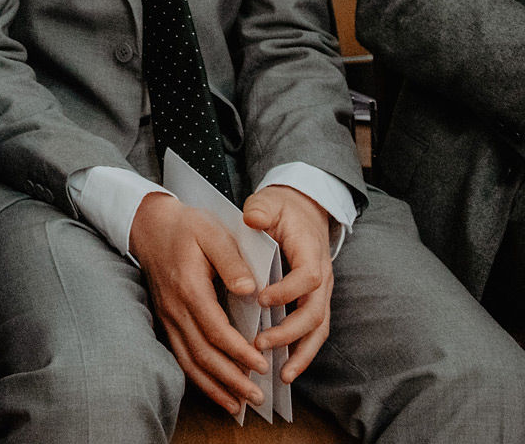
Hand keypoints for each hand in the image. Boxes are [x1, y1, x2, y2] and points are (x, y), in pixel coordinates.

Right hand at [130, 192, 268, 414]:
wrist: (149, 225)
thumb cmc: (186, 227)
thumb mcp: (213, 233)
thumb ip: (232, 262)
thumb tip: (250, 290)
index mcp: (189, 287)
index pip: (215, 329)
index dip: (239, 351)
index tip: (263, 365)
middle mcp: (175, 308)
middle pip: (202, 353)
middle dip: (231, 379)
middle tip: (258, 396)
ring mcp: (168, 316)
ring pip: (189, 360)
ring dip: (214, 386)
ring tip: (239, 406)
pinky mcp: (166, 321)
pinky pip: (181, 356)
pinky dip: (199, 379)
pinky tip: (217, 391)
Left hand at [244, 185, 335, 383]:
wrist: (303, 212)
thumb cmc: (282, 209)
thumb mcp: (269, 202)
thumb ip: (262, 210)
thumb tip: (253, 219)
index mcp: (311, 253)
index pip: (307, 277)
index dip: (287, 291)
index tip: (261, 299)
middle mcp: (322, 278)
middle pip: (315, 312)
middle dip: (290, 331)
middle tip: (261, 343)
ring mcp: (320, 294)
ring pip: (318, 330)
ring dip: (300, 353)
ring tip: (280, 374)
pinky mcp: (313, 304)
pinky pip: (312, 334)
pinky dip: (301, 354)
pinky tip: (284, 371)